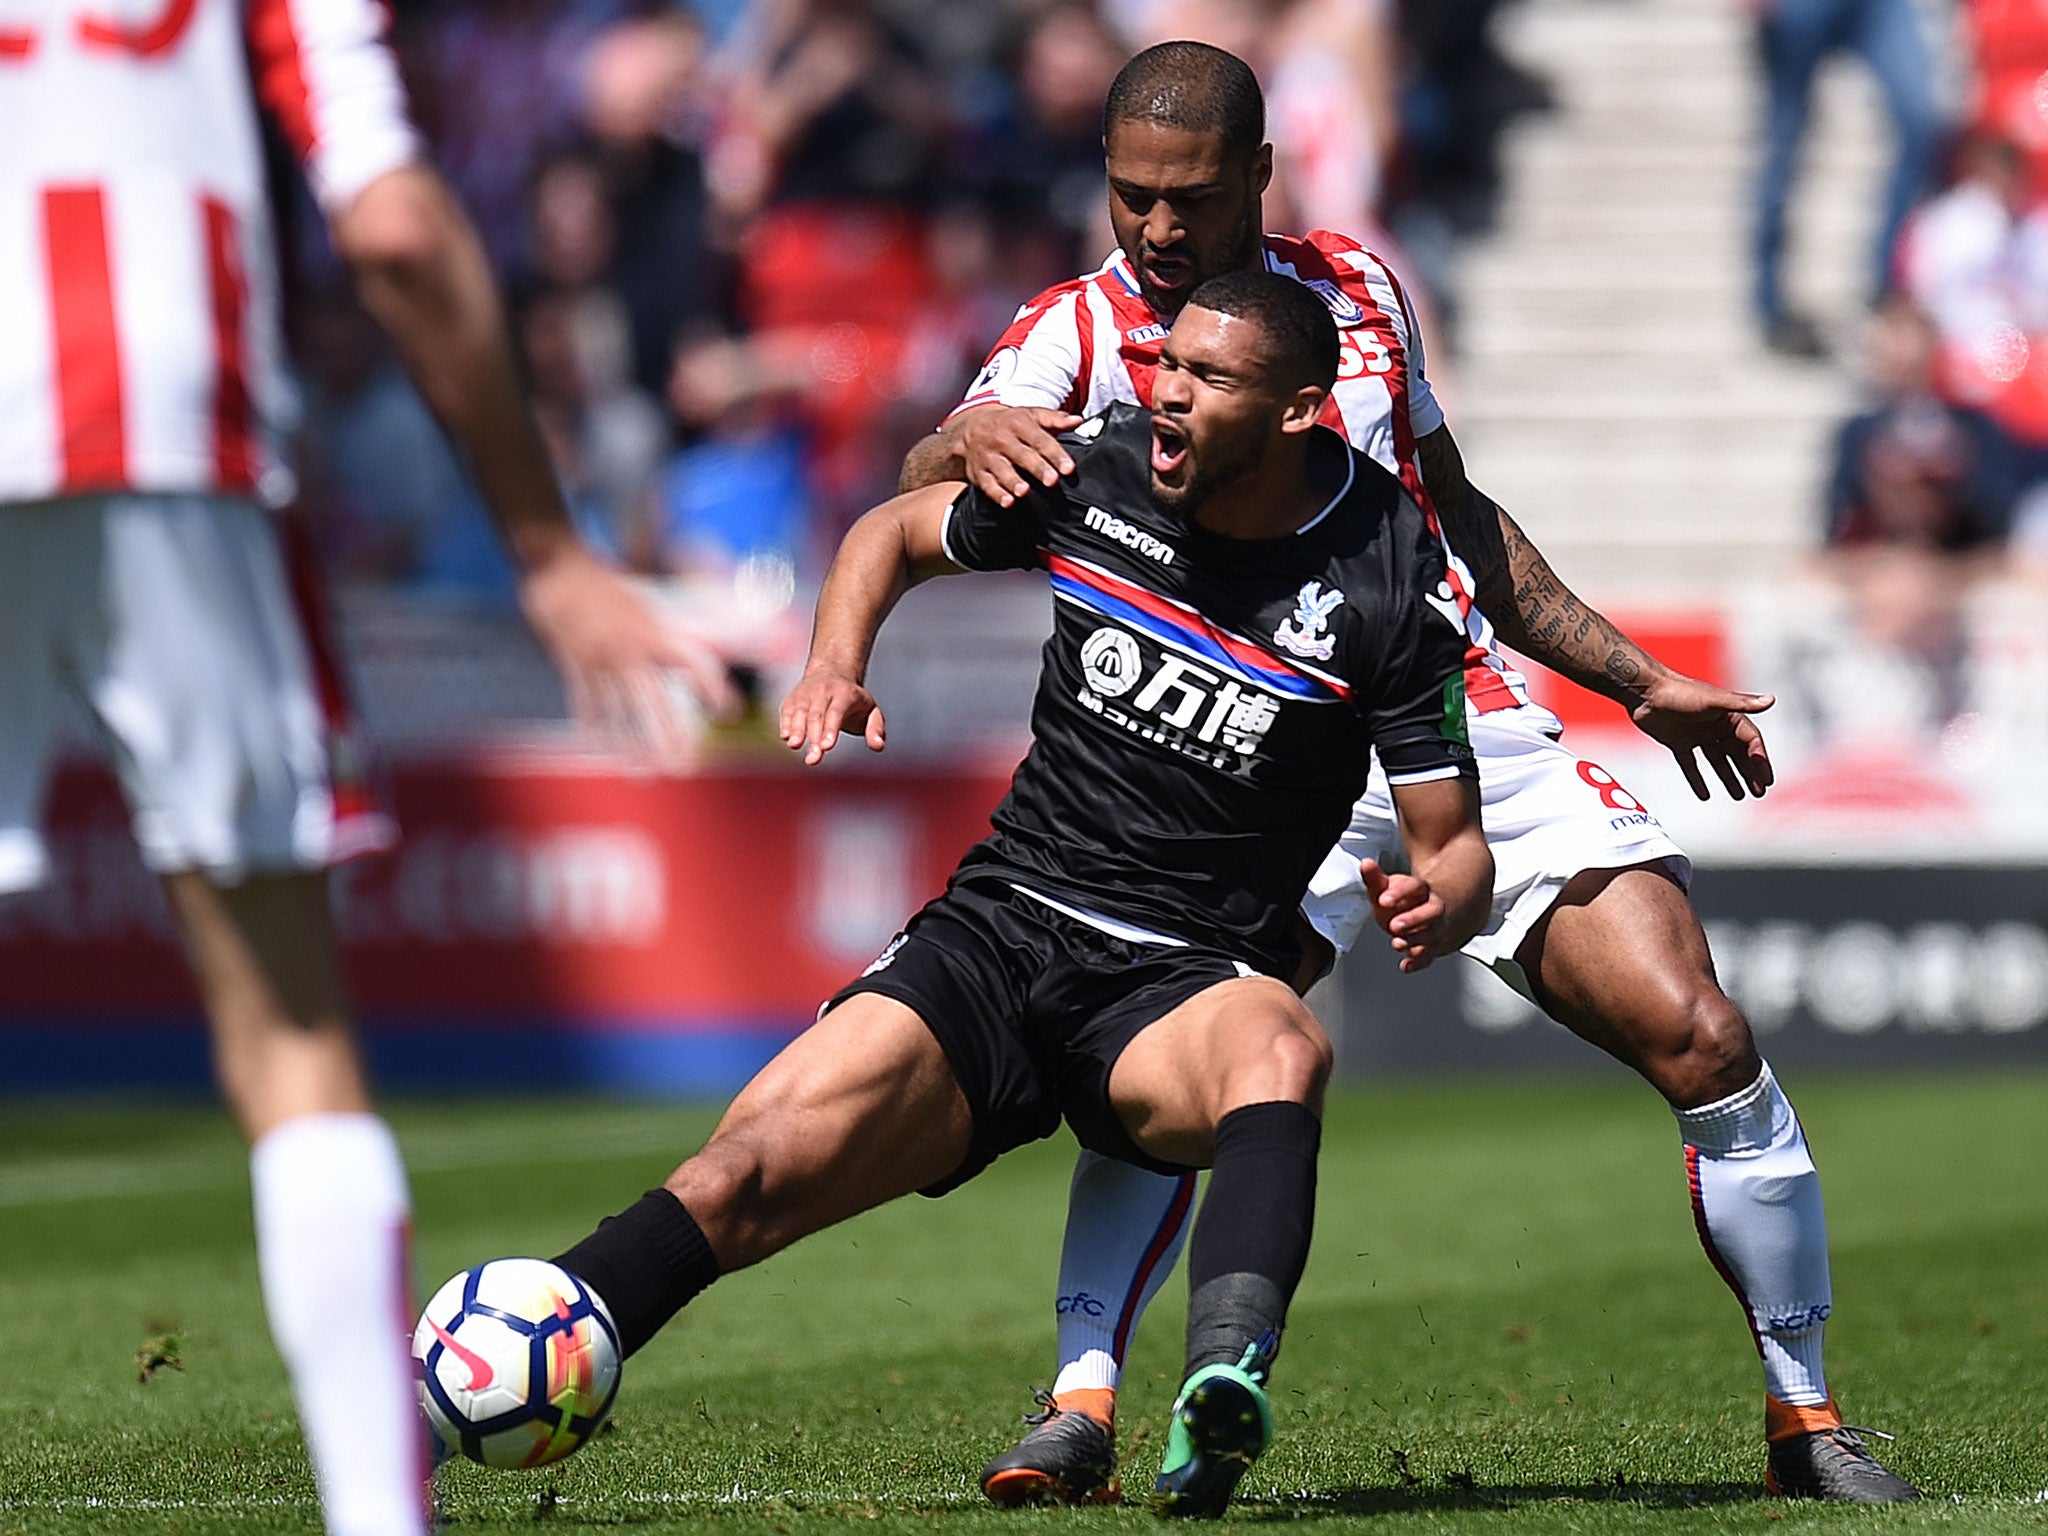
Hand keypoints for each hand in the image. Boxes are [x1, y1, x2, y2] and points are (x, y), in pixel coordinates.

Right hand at [518, 545, 738, 770]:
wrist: (560, 568)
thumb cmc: (608, 591)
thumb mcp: (644, 610)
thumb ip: (663, 642)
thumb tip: (694, 671)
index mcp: (653, 632)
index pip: (693, 662)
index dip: (712, 686)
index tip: (728, 712)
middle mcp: (628, 648)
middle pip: (653, 701)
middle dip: (669, 736)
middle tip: (684, 767)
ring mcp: (598, 658)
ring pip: (618, 712)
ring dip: (631, 745)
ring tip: (643, 774)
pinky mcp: (572, 664)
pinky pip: (584, 704)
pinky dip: (592, 730)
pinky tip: (599, 752)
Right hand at [779, 666, 885, 764]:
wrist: (831, 672)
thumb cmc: (854, 701)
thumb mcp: (871, 711)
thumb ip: (876, 728)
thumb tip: (878, 746)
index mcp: (845, 694)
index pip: (836, 712)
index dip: (830, 729)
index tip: (827, 747)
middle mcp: (823, 691)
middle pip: (816, 715)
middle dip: (814, 737)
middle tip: (813, 758)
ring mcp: (806, 694)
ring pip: (800, 712)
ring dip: (797, 730)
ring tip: (795, 746)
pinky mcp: (792, 699)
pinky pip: (787, 711)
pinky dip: (785, 723)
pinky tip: (786, 737)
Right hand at [956, 406, 1080, 506]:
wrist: (970, 427)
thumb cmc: (1009, 424)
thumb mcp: (1031, 415)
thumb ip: (1055, 420)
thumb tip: (1077, 421)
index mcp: (1019, 424)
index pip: (1040, 439)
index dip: (1055, 454)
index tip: (1068, 468)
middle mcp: (1002, 440)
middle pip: (1022, 455)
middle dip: (1037, 468)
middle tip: (1052, 480)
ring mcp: (989, 457)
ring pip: (1002, 470)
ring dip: (1013, 481)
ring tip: (1024, 491)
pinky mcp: (979, 473)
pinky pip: (987, 485)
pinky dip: (996, 494)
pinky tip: (1007, 502)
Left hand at [1360, 858, 1450, 972]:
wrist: (1435, 911)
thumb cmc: (1408, 900)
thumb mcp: (1390, 887)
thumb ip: (1376, 878)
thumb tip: (1366, 864)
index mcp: (1422, 889)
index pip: (1415, 887)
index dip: (1400, 893)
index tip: (1384, 899)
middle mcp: (1433, 908)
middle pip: (1432, 911)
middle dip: (1414, 918)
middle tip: (1395, 925)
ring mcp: (1436, 927)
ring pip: (1432, 933)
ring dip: (1415, 940)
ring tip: (1397, 942)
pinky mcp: (1434, 946)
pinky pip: (1430, 955)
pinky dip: (1419, 962)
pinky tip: (1406, 965)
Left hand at [1627, 671, 1774, 800]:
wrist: (1644, 691)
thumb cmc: (1679, 692)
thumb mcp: (1713, 700)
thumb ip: (1742, 704)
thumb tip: (1772, 700)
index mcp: (1728, 715)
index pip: (1751, 741)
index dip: (1760, 760)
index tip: (1766, 779)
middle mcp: (1714, 725)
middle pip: (1737, 753)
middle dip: (1749, 772)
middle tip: (1759, 792)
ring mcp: (1696, 735)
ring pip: (1717, 760)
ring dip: (1729, 777)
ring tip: (1740, 795)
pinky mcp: (1678, 742)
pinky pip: (1690, 764)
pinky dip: (1697, 779)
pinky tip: (1704, 795)